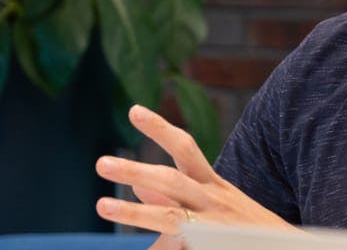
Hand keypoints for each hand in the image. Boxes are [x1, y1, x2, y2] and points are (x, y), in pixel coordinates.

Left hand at [95, 105, 288, 236]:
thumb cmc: (245, 230)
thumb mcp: (216, 206)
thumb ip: (175, 199)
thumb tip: (137, 187)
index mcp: (212, 186)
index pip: (185, 149)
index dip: (160, 129)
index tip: (133, 110)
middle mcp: (214, 202)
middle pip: (172, 180)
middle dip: (136, 170)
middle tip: (101, 163)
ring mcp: (214, 229)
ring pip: (170, 218)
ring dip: (134, 212)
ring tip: (103, 205)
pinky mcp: (214, 247)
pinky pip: (178, 247)